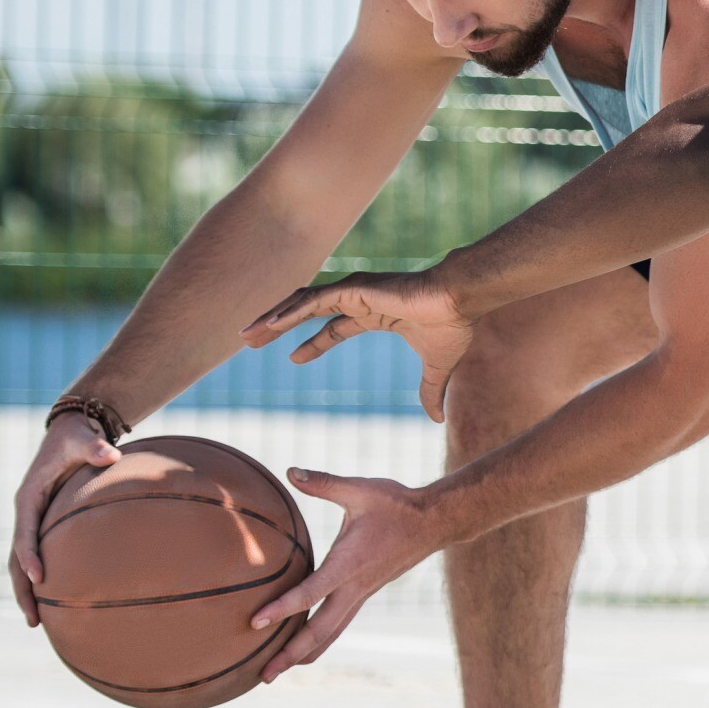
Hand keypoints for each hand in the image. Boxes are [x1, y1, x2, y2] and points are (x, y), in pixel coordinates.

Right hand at [12, 413, 121, 625]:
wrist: (73, 432)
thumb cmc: (78, 438)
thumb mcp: (84, 440)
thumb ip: (95, 449)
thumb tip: (110, 455)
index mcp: (29, 497)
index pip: (26, 533)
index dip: (30, 556)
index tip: (41, 579)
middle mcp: (26, 512)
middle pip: (17, 558)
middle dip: (23, 589)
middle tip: (34, 620)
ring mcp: (33, 520)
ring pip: (23, 562)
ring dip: (28, 591)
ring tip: (38, 622)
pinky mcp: (45, 524)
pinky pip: (39, 554)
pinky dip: (42, 577)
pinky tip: (56, 599)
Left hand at [244, 268, 475, 422]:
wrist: (461, 300)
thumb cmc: (453, 325)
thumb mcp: (437, 367)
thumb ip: (429, 390)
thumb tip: (437, 419)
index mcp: (375, 314)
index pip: (334, 329)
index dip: (313, 344)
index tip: (292, 360)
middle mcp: (360, 300)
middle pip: (307, 313)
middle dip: (278, 327)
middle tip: (250, 342)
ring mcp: (355, 291)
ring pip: (302, 304)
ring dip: (273, 318)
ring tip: (246, 334)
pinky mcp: (354, 288)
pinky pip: (314, 301)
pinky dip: (290, 312)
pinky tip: (269, 324)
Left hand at [249, 469, 447, 679]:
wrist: (435, 521)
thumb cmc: (396, 504)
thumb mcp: (359, 489)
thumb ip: (323, 482)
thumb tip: (290, 470)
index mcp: (349, 563)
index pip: (311, 592)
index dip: (283, 608)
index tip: (256, 623)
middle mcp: (355, 586)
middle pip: (320, 630)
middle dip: (291, 653)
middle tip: (264, 675)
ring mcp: (362, 594)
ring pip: (330, 633)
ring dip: (304, 654)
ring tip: (277, 672)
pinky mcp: (365, 594)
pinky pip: (339, 625)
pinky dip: (320, 641)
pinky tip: (306, 649)